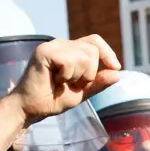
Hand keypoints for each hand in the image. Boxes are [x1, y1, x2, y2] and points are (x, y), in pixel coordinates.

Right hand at [7, 34, 121, 123]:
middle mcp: (61, 45)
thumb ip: (98, 83)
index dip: (108, 52)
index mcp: (70, 50)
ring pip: (83, 57)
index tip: (116, 67)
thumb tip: (117, 73)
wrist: (31, 108)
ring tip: (61, 82)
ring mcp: (52, 46)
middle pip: (92, 51)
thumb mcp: (82, 92)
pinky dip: (66, 76)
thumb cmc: (53, 99)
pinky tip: (53, 80)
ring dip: (77, 76)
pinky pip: (69, 62)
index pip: (94, 41)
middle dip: (89, 74)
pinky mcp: (44, 52)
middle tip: (72, 83)